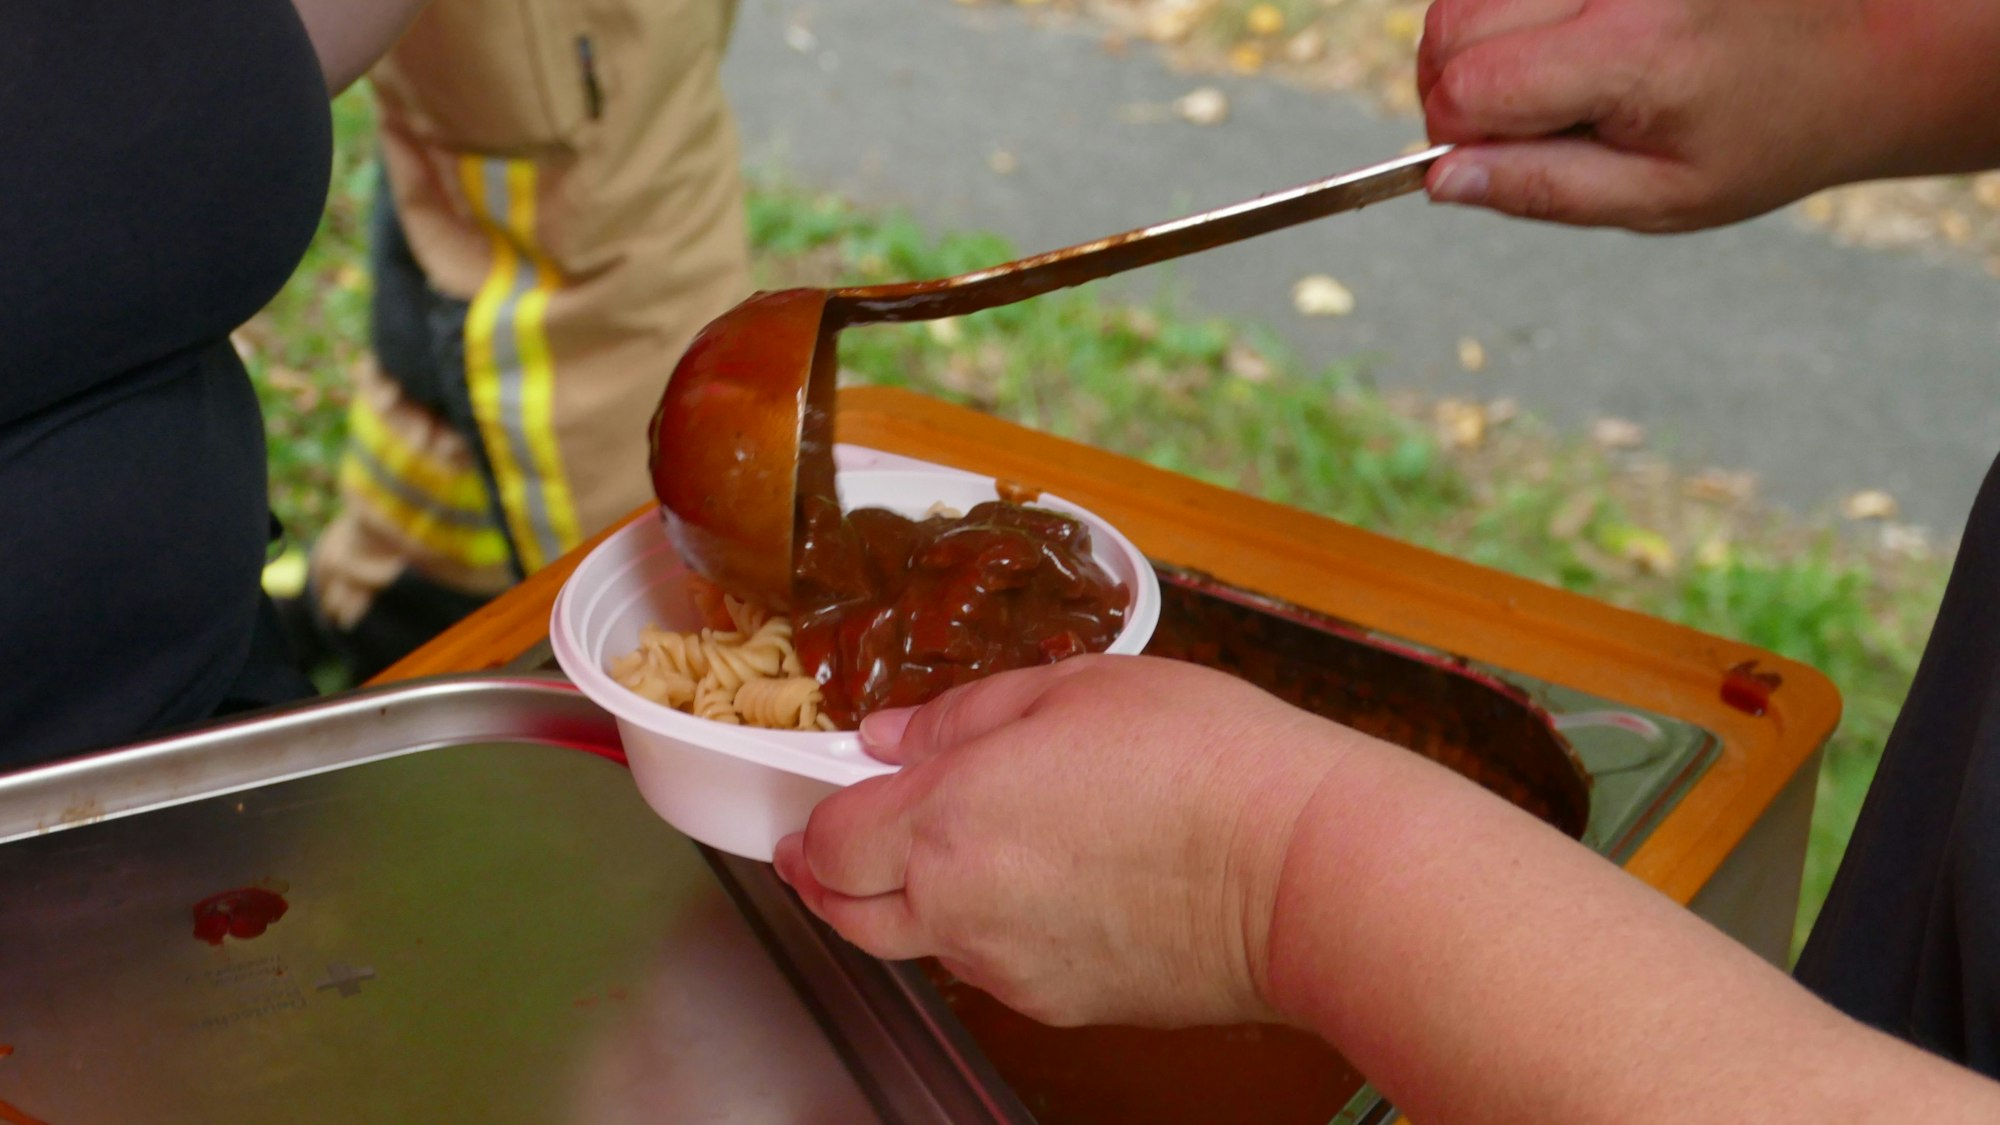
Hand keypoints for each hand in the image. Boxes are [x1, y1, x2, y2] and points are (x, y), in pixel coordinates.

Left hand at [772, 654, 1352, 1027]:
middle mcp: (961, 908)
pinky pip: (995, 969)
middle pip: (848, 918)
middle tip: (838, 849)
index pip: (828, 845)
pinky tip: (1045, 886)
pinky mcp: (1064, 1005)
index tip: (819, 803)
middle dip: (829, 882)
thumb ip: (962, 714)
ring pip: (922, 946)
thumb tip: (889, 736)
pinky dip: (991, 932)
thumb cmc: (1206, 762)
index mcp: (948, 819)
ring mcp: (1011, 968)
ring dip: (914, 904)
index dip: (813, 824)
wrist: (1302, 870)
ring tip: (965, 851)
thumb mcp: (1075, 689)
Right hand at [1417, 0, 1999, 229]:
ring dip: (1475, 42)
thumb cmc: (1763, 136)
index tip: (1485, 160)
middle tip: (1510, 123)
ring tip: (1538, 81)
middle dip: (1453, 84)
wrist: (1858, 52)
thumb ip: (1544, 189)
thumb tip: (1442, 179)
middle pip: (1452, 24)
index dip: (1454, 134)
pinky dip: (1509, 13)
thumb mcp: (1661, 199)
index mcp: (1634, 55)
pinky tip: (1554, 45)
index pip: (1471, 88)